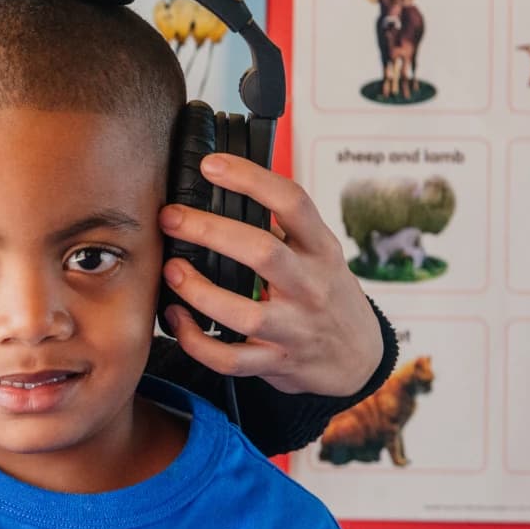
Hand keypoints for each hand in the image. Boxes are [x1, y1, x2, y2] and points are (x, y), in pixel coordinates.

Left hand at [158, 153, 383, 397]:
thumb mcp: (320, 255)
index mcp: (321, 250)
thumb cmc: (327, 296)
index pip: (293, 202)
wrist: (358, 358)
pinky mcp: (276, 363)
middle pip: (263, 252)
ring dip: (198, 291)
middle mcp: (311, 287)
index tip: (211, 165)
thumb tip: (223, 193)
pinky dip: (195, 341)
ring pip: (244, 313)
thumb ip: (283, 229)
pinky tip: (177, 319)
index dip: (251, 179)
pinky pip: (230, 359)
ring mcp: (294, 329)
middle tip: (171, 218)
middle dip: (209, 231)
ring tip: (171, 270)